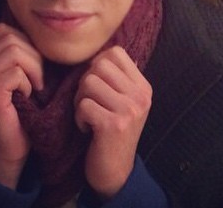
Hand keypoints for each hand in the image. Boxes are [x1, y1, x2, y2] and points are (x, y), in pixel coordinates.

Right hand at [0, 23, 43, 187]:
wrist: (12, 148)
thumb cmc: (23, 109)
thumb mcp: (22, 74)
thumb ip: (22, 51)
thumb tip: (41, 28)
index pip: (5, 30)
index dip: (27, 44)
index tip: (34, 67)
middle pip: (11, 37)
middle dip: (34, 56)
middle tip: (38, 80)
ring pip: (15, 51)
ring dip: (33, 69)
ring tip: (33, 87)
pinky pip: (17, 72)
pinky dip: (28, 84)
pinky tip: (26, 98)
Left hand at [74, 46, 151, 198]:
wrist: (116, 172)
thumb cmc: (113, 130)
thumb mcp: (124, 101)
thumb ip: (117, 77)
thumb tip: (102, 49)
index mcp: (143, 87)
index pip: (115, 52)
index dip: (97, 64)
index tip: (98, 86)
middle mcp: (140, 96)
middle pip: (99, 65)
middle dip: (86, 82)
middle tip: (90, 102)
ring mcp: (128, 110)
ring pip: (88, 83)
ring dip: (80, 100)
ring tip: (89, 115)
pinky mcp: (113, 125)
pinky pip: (83, 104)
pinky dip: (79, 117)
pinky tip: (88, 129)